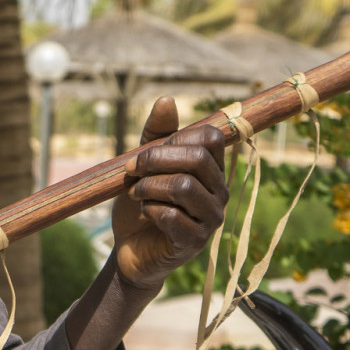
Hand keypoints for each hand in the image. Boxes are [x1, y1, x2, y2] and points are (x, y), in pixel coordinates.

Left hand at [110, 98, 228, 291]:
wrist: (129, 250)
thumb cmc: (141, 204)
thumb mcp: (143, 166)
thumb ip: (155, 136)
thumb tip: (166, 99)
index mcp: (211, 169)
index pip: (210, 137)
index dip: (174, 138)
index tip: (144, 153)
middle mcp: (219, 192)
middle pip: (197, 159)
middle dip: (156, 160)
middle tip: (131, 172)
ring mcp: (211, 218)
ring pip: (184, 186)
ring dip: (149, 186)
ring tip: (136, 194)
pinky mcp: (195, 242)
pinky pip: (173, 216)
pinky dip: (150, 209)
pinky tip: (144, 213)